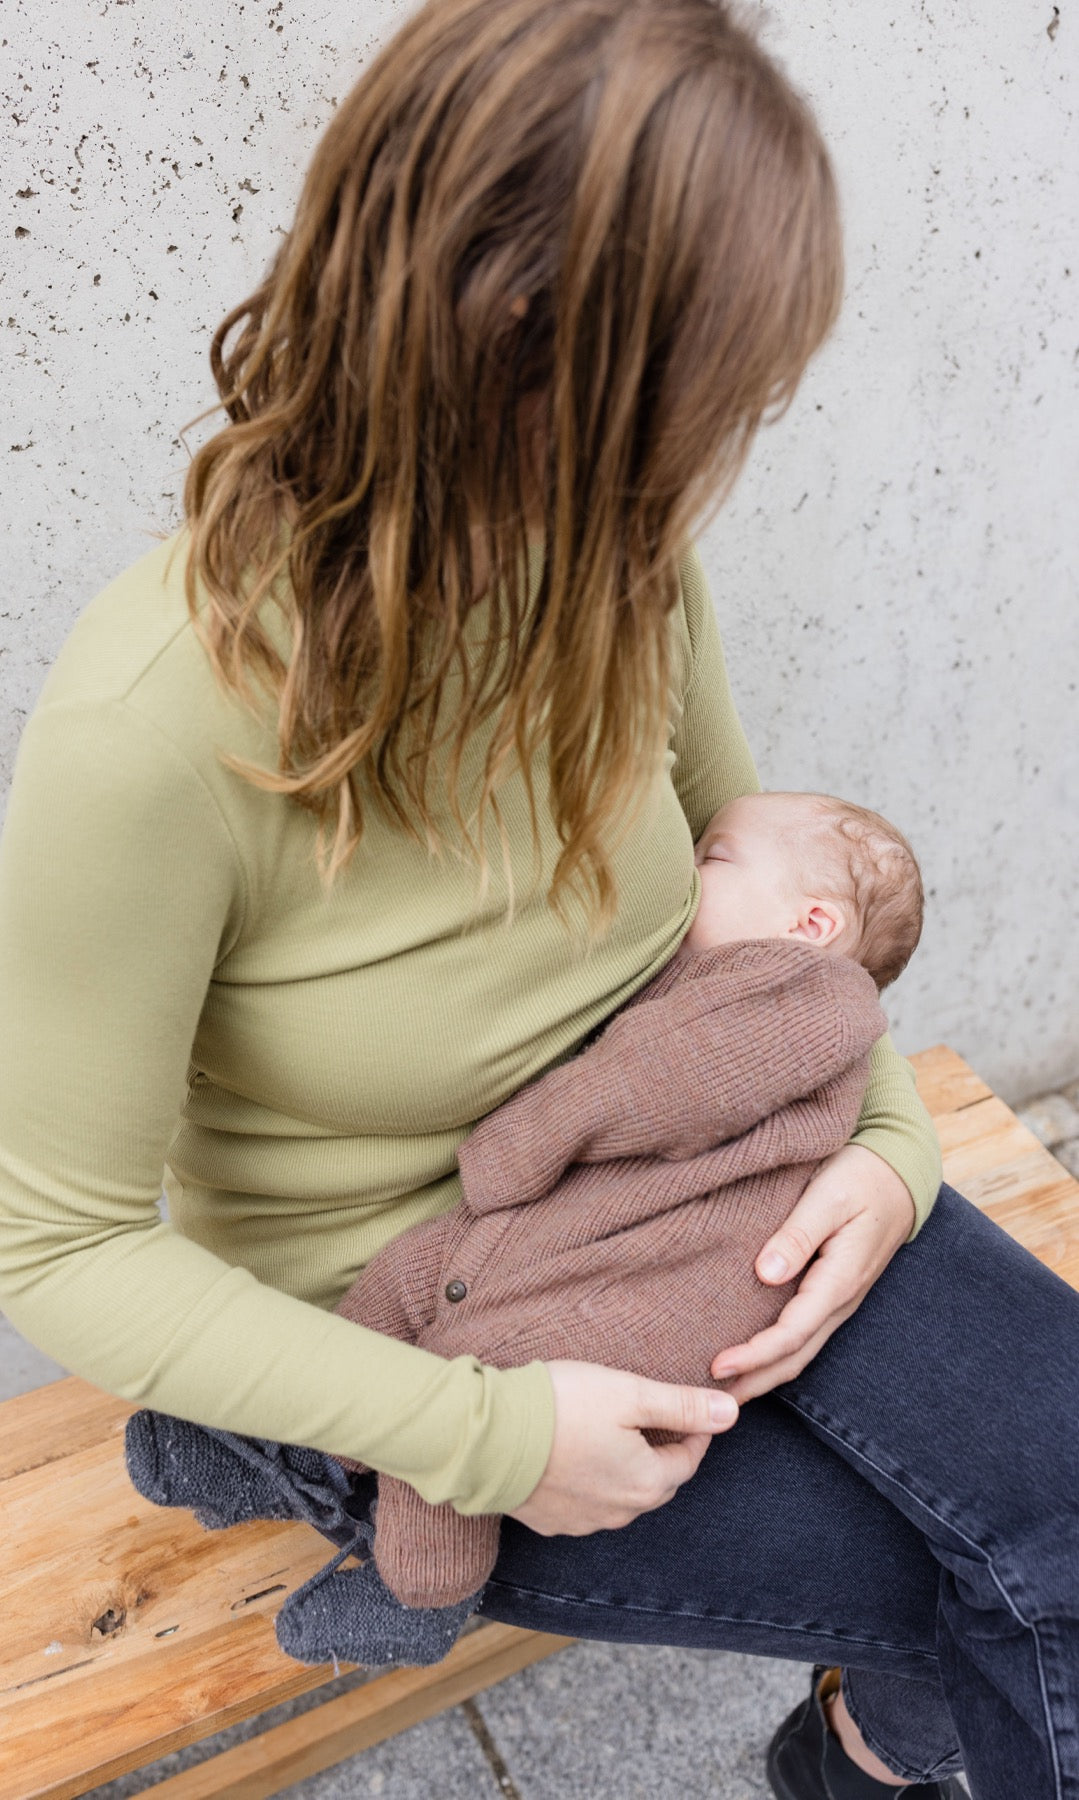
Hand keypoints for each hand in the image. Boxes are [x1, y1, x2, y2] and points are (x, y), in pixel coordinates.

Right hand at [507, 1359, 738, 1536]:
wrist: (488, 1437)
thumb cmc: (561, 1408)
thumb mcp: (629, 1394)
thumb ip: (682, 1405)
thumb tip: (732, 1411)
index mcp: (644, 1483)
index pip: (687, 1461)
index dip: (695, 1432)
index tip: (692, 1410)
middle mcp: (618, 1513)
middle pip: (656, 1482)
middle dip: (663, 1453)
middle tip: (656, 1419)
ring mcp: (582, 1522)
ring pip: (621, 1495)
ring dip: (626, 1469)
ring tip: (614, 1434)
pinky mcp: (550, 1521)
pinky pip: (585, 1504)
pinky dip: (591, 1481)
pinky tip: (576, 1455)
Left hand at [710, 1144, 915, 1403]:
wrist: (897, 1174)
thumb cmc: (860, 1178)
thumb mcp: (828, 1197)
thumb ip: (798, 1235)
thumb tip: (766, 1272)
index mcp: (839, 1280)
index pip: (792, 1332)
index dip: (754, 1354)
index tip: (717, 1366)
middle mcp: (841, 1299)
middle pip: (795, 1356)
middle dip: (755, 1381)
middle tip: (709, 1398)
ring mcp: (838, 1300)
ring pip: (800, 1351)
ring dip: (764, 1374)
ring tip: (723, 1390)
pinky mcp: (831, 1293)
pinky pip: (803, 1335)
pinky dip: (775, 1355)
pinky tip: (751, 1357)